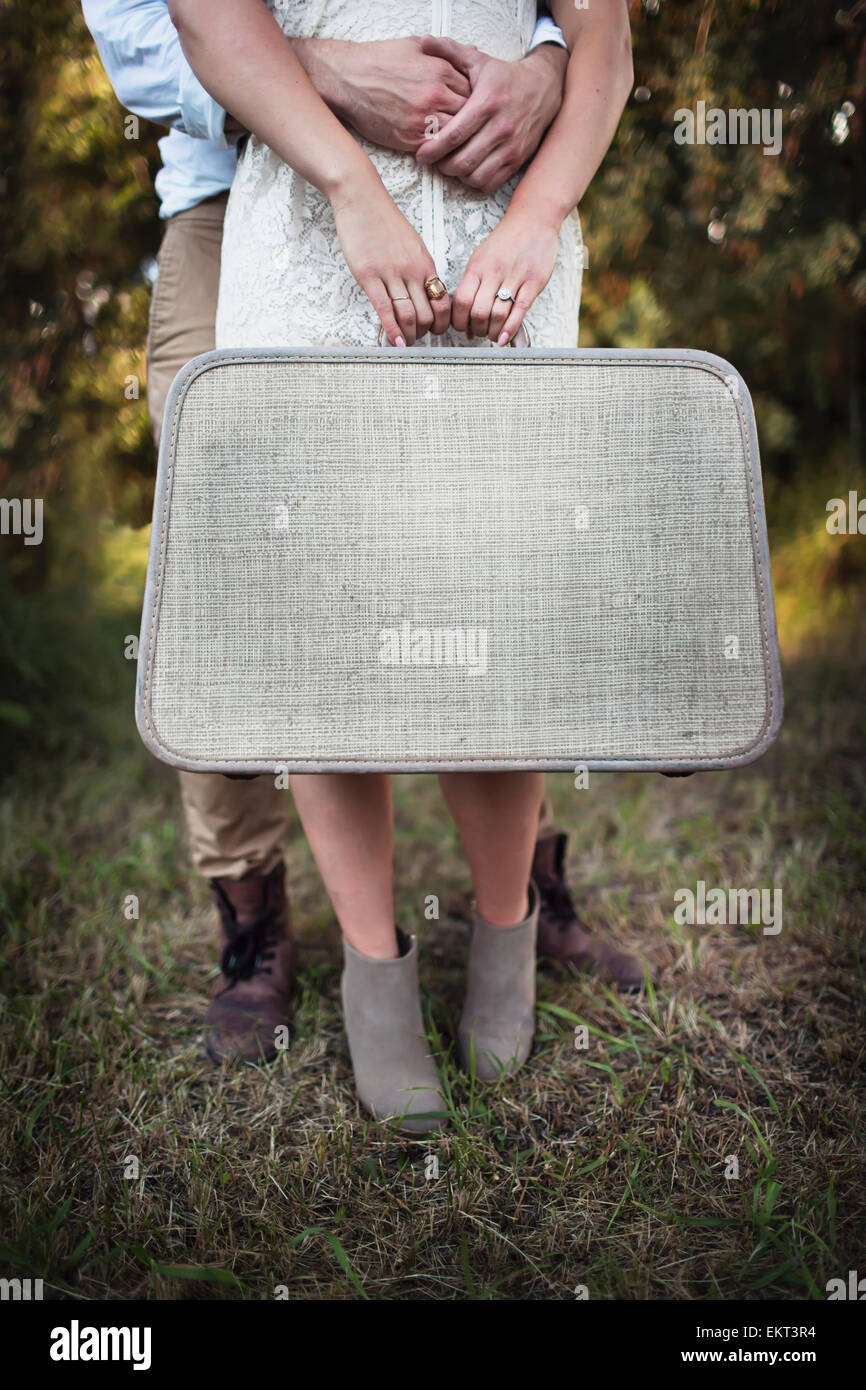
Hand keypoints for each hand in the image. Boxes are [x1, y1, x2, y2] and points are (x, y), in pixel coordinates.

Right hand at [295, 35, 469, 151]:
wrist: (348, 79)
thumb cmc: (380, 60)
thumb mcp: (416, 45)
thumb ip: (446, 51)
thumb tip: (472, 51)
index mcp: (440, 71)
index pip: (475, 90)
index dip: (477, 99)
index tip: (476, 105)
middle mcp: (435, 95)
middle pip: (470, 115)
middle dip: (473, 121)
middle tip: (474, 126)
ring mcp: (423, 119)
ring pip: (456, 135)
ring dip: (460, 138)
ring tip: (463, 140)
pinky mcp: (410, 138)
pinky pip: (437, 148)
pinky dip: (443, 149)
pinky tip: (445, 147)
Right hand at [330, 177, 450, 345]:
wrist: (361, 198)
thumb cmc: (384, 221)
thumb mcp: (412, 244)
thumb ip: (419, 268)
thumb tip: (424, 291)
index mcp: (425, 263)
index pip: (443, 302)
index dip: (442, 323)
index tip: (434, 330)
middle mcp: (412, 271)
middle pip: (427, 314)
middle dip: (425, 332)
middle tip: (418, 338)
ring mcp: (391, 273)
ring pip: (409, 315)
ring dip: (409, 334)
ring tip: (406, 341)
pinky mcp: (369, 275)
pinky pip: (385, 309)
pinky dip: (392, 330)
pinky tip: (394, 342)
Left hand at [414, 37, 566, 193]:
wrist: (544, 88)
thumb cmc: (503, 76)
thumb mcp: (478, 60)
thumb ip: (449, 51)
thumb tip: (424, 41)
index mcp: (487, 102)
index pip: (455, 134)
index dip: (434, 149)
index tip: (421, 154)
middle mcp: (501, 126)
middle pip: (463, 160)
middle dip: (443, 165)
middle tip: (434, 160)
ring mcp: (512, 146)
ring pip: (476, 176)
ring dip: (459, 175)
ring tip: (451, 164)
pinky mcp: (518, 160)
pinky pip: (491, 183)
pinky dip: (475, 181)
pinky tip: (469, 169)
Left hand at [450, 209, 559, 343]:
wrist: (533, 220)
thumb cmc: (505, 242)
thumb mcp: (481, 257)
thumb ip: (472, 285)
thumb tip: (464, 316)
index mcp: (477, 267)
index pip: (461, 301)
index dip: (459, 320)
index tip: (462, 327)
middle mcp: (494, 272)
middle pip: (478, 312)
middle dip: (475, 329)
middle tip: (477, 333)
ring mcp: (515, 277)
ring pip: (498, 314)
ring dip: (492, 331)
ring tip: (492, 334)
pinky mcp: (533, 282)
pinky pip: (520, 310)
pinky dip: (510, 328)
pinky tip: (504, 339)